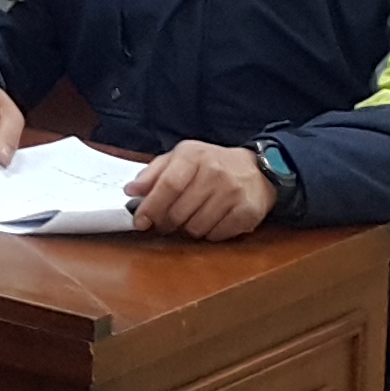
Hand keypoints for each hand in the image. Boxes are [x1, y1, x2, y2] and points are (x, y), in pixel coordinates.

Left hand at [125, 139, 277, 239]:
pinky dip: (209, 233)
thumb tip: (131, 191)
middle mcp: (215, 172)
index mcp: (193, 155)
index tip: (140, 221)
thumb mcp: (182, 158)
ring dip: (188, 229)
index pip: (167, 185)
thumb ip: (154, 173)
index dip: (151, 207)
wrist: (258, 170)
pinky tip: (213, 220)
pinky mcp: (247, 212)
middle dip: (166, 222)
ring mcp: (233, 192)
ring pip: (195, 228)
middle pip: (178, 212)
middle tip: (166, 222)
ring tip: (194, 216)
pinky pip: (216, 235)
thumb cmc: (212, 165)